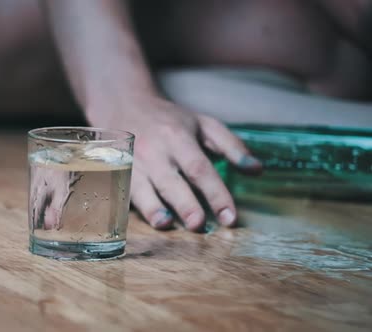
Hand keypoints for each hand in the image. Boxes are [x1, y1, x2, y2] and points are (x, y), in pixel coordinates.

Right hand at [87, 95, 261, 230]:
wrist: (123, 104)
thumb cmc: (168, 119)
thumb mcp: (203, 124)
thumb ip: (231, 145)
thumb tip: (257, 170)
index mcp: (178, 137)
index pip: (200, 168)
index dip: (216, 193)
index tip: (229, 217)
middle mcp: (154, 151)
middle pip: (171, 180)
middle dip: (184, 203)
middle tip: (198, 225)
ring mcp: (132, 163)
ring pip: (142, 188)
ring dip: (153, 208)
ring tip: (165, 225)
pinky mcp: (115, 172)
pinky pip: (123, 192)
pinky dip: (132, 207)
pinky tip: (141, 220)